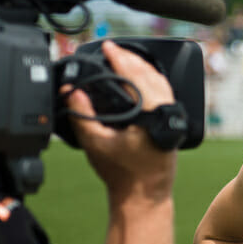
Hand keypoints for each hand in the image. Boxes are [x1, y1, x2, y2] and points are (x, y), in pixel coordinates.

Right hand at [65, 40, 176, 196]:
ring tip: (125, 58)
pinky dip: (151, 82)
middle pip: (151, 74)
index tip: (108, 46)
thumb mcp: (95, 143)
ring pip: (160, 83)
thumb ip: (81, 114)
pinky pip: (164, 94)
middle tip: (114, 49)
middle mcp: (167, 112)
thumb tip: (70, 90)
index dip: (120, 58)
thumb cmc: (122, 174)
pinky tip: (141, 79)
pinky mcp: (172, 124)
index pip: (136, 75)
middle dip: (131, 58)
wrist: (143, 197)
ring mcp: (172, 117)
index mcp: (151, 113)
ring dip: (143, 68)